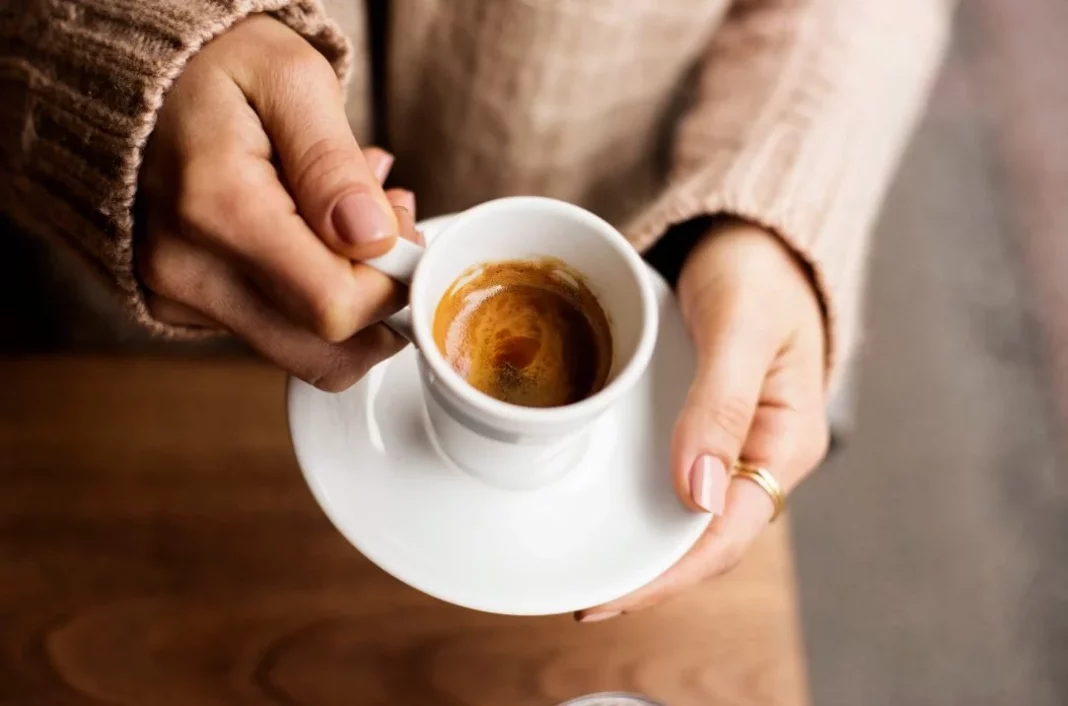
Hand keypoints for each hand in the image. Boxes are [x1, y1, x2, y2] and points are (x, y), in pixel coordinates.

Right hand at [137, 16, 420, 390]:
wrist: (135, 76)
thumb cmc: (217, 67)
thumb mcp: (291, 79)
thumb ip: (334, 165)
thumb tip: (372, 239)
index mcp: (217, 208)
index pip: (335, 307)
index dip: (392, 284)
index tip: (403, 231)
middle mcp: (187, 269)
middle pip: (323, 353)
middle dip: (380, 303)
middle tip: (387, 229)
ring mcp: (177, 296)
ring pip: (303, 350)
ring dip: (349, 299)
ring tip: (351, 220)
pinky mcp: (180, 307)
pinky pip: (273, 332)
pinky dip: (310, 294)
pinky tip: (312, 233)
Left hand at [577, 219, 829, 620]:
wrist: (752, 230)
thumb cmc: (758, 267)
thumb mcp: (740, 327)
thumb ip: (721, 403)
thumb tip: (695, 495)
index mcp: (785, 441)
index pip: (727, 533)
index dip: (669, 574)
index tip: (608, 597)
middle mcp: (759, 453)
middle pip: (703, 537)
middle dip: (647, 575)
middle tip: (581, 597)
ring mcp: (730, 440)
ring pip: (685, 513)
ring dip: (639, 544)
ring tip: (582, 565)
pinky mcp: (702, 421)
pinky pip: (671, 474)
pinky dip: (637, 499)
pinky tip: (599, 505)